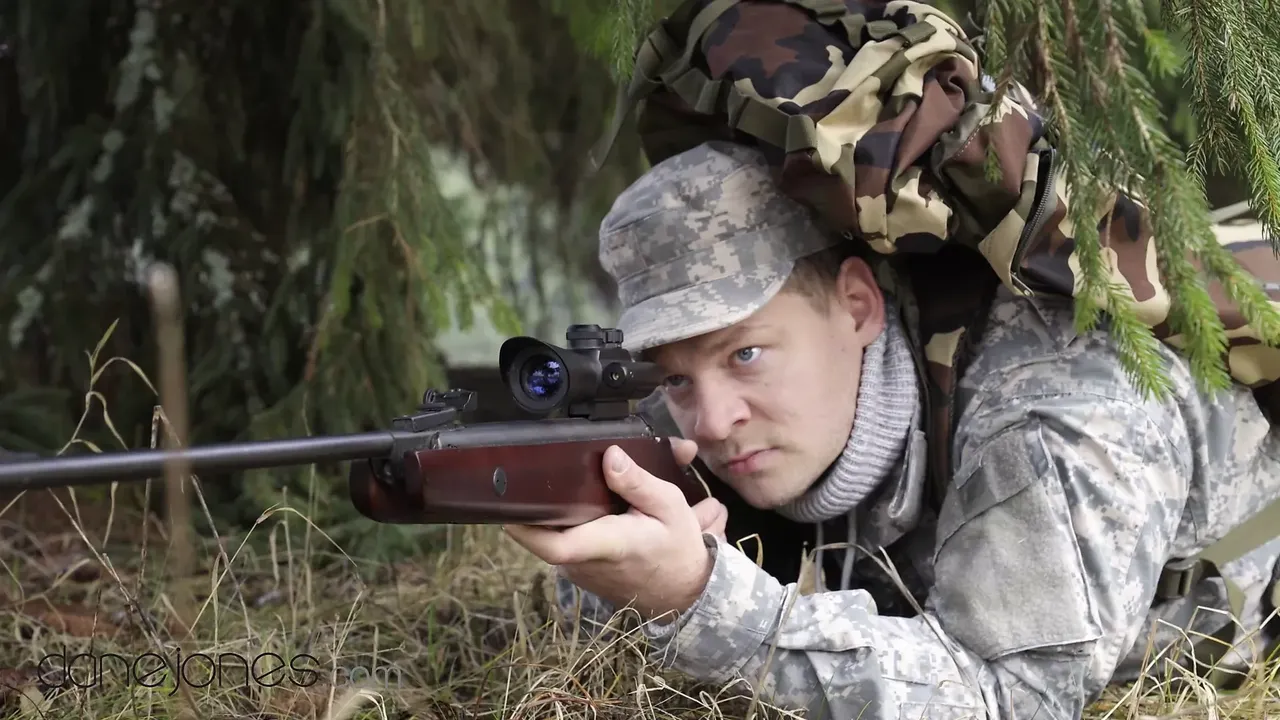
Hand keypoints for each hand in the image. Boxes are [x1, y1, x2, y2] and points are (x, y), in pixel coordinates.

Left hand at [504, 437, 726, 621]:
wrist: (683, 593)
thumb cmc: (676, 548)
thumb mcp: (669, 507)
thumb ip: (638, 482)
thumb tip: (610, 455)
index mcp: (608, 545)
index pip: (556, 545)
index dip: (525, 526)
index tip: (506, 503)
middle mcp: (585, 563)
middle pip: (543, 533)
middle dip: (537, 503)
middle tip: (532, 474)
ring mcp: (578, 572)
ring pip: (551, 536)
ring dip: (555, 513)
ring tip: (564, 486)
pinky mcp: (577, 573)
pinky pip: (561, 543)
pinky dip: (567, 524)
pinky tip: (583, 508)